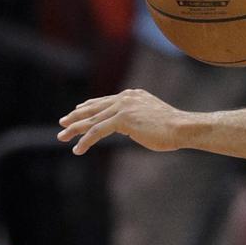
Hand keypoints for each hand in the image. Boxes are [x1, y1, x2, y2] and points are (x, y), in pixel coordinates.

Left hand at [57, 88, 186, 154]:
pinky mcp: (122, 119)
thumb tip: (128, 128)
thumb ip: (137, 120)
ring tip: (62, 137)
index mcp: (133, 95)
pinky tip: (78, 149)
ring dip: (75, 129)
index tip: (77, 110)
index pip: (105, 101)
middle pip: (94, 107)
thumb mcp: (152, 120)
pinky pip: (98, 131)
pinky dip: (86, 140)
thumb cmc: (173, 129)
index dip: (89, 107)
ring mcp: (123, 107)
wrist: (183, 128)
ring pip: (92, 119)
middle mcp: (126, 98)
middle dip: (76, 116)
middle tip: (62, 123)